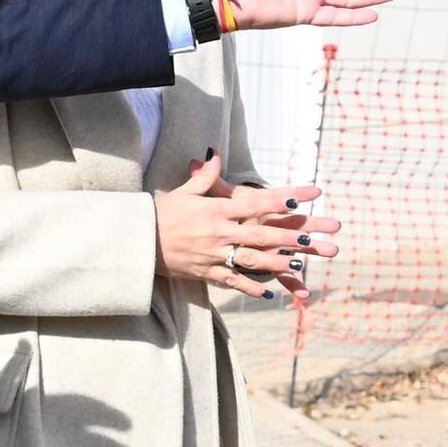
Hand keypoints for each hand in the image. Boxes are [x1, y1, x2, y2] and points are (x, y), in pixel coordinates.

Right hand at [153, 157, 326, 299]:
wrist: (139, 241)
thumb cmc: (162, 213)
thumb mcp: (184, 192)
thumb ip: (205, 176)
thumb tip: (215, 154)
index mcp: (215, 210)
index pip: (252, 204)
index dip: (276, 202)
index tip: (297, 200)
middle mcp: (218, 233)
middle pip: (258, 234)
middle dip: (285, 237)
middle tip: (308, 238)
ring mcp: (214, 255)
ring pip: (250, 260)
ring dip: (275, 263)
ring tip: (297, 264)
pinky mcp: (207, 273)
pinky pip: (233, 281)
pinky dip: (251, 287)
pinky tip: (269, 292)